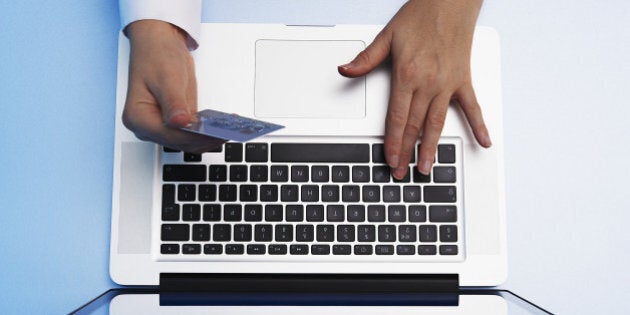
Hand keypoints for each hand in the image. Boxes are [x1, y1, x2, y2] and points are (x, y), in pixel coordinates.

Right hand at [122, 20, 223, 152]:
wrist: (159, 44)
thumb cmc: (157, 56)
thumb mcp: (167, 78)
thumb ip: (174, 103)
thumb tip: (179, 122)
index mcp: (138, 118)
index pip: (170, 135)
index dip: (194, 136)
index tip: (214, 134)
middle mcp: (147, 127)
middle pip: (181, 142)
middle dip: (205, 138)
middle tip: (229, 131)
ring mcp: (161, 127)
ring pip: (189, 142)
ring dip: (209, 138)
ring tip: (230, 130)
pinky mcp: (175, 124)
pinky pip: (192, 134)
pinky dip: (207, 132)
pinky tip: (222, 126)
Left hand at [339, 0, 490, 178]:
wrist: (451, 0)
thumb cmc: (421, 15)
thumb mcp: (387, 36)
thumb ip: (366, 59)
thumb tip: (345, 70)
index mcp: (407, 75)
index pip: (396, 119)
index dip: (392, 143)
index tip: (390, 160)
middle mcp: (428, 83)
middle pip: (414, 126)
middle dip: (406, 152)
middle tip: (402, 172)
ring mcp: (448, 84)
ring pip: (437, 123)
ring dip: (431, 148)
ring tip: (426, 168)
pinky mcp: (463, 80)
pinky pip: (472, 107)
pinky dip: (478, 125)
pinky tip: (484, 142)